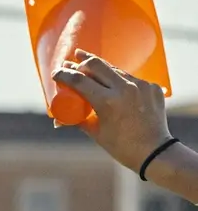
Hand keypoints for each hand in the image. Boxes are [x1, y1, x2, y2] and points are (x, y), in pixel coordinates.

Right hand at [52, 50, 172, 171]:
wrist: (153, 151)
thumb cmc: (120, 147)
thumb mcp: (95, 133)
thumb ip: (78, 120)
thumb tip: (58, 118)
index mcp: (107, 102)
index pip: (80, 81)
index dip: (65, 74)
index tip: (57, 72)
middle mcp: (125, 89)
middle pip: (97, 65)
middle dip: (82, 61)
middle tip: (73, 59)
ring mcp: (140, 85)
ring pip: (115, 69)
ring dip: (100, 68)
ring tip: (90, 65)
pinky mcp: (151, 86)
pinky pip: (131, 79)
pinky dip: (119, 80)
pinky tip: (113, 83)